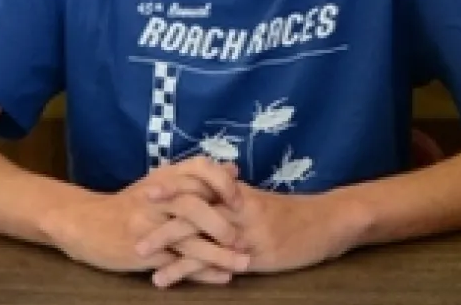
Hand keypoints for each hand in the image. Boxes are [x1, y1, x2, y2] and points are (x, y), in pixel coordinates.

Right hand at [48, 157, 251, 280]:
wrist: (85, 224)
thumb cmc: (131, 205)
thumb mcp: (161, 184)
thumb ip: (197, 179)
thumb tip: (233, 169)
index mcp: (164, 177)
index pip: (199, 170)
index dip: (222, 184)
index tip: (240, 199)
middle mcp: (155, 198)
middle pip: (194, 206)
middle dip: (223, 224)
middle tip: (245, 239)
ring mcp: (147, 226)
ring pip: (187, 240)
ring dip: (219, 254)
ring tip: (244, 264)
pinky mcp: (142, 253)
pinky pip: (176, 263)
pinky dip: (201, 272)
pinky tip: (222, 277)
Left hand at [150, 184, 367, 279]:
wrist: (330, 224)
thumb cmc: (296, 214)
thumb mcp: (264, 202)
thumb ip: (237, 197)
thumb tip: (218, 191)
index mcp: (239, 193)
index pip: (200, 183)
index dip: (173, 184)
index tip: (147, 184)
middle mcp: (239, 208)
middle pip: (193, 205)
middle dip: (161, 211)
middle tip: (130, 214)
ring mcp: (245, 232)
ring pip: (198, 235)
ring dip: (166, 243)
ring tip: (139, 253)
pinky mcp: (252, 256)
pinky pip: (213, 263)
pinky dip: (185, 270)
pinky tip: (165, 278)